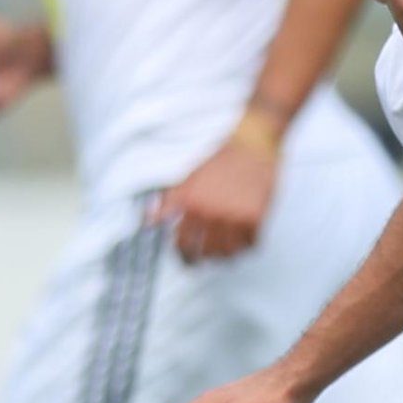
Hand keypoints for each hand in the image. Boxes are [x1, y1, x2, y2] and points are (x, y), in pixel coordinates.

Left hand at [156, 132, 277, 262]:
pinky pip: (251, 244)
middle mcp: (209, 212)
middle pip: (205, 253)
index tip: (187, 258)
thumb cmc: (219, 160)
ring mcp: (233, 216)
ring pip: (228, 252)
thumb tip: (148, 222)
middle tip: (208, 257)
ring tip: (226, 248)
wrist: (251, 144)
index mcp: (189, 203)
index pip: (181, 243)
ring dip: (227, 254)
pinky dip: (247, 245)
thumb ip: (168, 203)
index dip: (183, 255)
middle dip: (205, 258)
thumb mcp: (187, 179)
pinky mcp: (255, 217)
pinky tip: (244, 237)